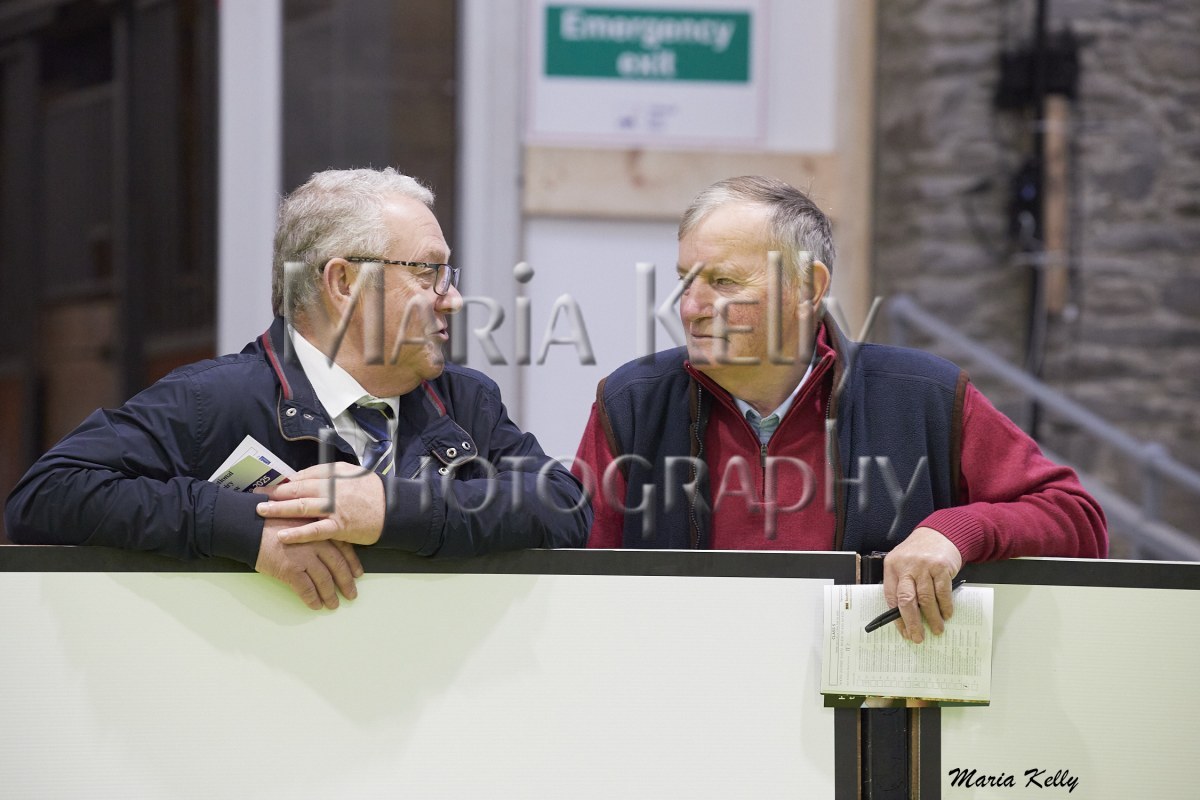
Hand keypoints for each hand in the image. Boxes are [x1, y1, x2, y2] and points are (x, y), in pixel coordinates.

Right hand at [255, 517, 363, 609]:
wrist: (248, 525)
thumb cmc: (269, 520)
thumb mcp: (298, 518)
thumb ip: (312, 530)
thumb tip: (322, 544)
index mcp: (319, 529)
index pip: (344, 548)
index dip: (352, 563)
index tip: (358, 573)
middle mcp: (316, 543)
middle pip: (338, 566)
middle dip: (347, 582)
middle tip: (352, 594)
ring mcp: (304, 557)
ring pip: (324, 580)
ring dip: (331, 595)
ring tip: (333, 604)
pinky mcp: (290, 569)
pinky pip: (306, 589)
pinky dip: (313, 599)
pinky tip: (316, 605)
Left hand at [256, 462, 384, 545]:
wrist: (395, 508)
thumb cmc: (374, 492)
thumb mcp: (352, 474)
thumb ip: (330, 474)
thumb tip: (306, 477)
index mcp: (335, 475)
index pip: (304, 476)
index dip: (286, 481)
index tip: (271, 485)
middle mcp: (332, 489)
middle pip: (298, 489)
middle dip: (275, 492)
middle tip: (257, 495)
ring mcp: (335, 509)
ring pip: (302, 507)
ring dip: (279, 509)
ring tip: (262, 511)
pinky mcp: (340, 527)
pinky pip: (314, 531)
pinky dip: (297, 533)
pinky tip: (282, 535)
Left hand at [882, 526, 962, 643]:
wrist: (940, 532)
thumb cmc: (919, 552)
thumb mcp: (903, 562)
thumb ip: (902, 584)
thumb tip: (905, 616)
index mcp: (892, 566)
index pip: (891, 597)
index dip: (897, 618)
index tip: (904, 632)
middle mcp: (906, 566)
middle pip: (907, 600)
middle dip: (912, 623)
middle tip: (917, 637)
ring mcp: (924, 566)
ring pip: (926, 599)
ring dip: (932, 618)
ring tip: (936, 629)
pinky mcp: (941, 567)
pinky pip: (943, 592)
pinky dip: (945, 606)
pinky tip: (946, 614)